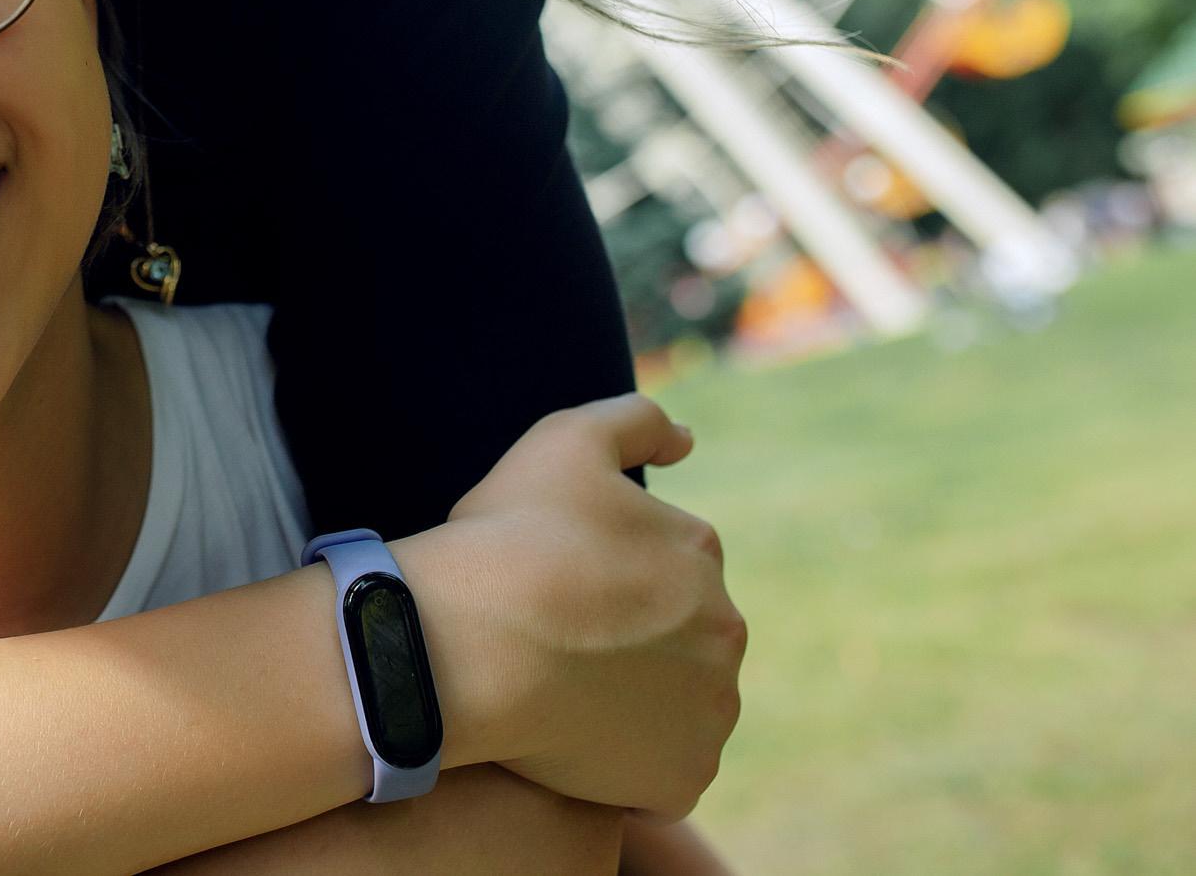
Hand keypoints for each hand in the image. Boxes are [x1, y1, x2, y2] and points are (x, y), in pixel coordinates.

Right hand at [392, 394, 744, 816]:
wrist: (471, 643)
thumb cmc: (507, 538)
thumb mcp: (563, 441)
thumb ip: (634, 421)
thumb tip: (688, 440)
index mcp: (699, 550)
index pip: (662, 569)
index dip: (603, 579)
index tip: (554, 589)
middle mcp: (725, 629)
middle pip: (677, 640)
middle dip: (627, 643)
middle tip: (551, 645)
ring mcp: (711, 708)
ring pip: (676, 707)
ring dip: (633, 703)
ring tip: (556, 694)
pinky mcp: (686, 775)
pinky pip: (662, 773)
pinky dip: (626, 762)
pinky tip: (569, 740)